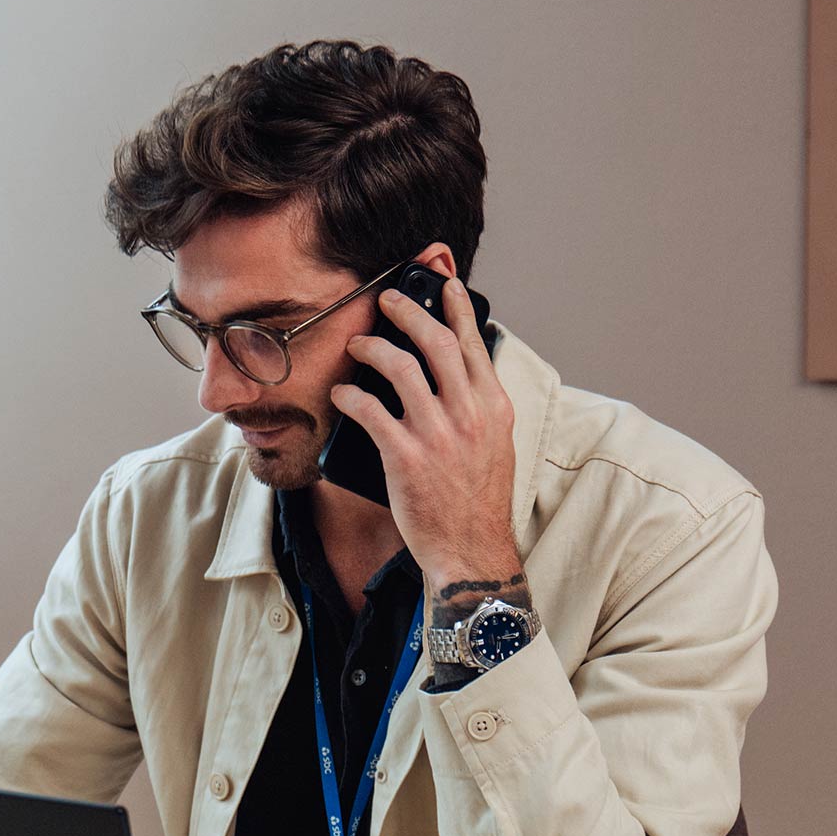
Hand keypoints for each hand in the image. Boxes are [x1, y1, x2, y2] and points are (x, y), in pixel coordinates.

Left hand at [329, 252, 525, 605]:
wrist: (471, 550)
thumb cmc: (477, 500)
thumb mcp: (495, 445)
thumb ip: (478, 407)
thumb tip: (455, 372)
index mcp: (494, 408)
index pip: (474, 344)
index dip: (456, 308)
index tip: (443, 285)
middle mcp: (469, 415)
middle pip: (436, 343)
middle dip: (406, 313)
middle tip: (385, 299)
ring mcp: (438, 435)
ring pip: (401, 368)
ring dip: (372, 348)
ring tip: (356, 345)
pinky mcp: (406, 457)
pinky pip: (370, 410)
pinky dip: (350, 396)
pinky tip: (341, 394)